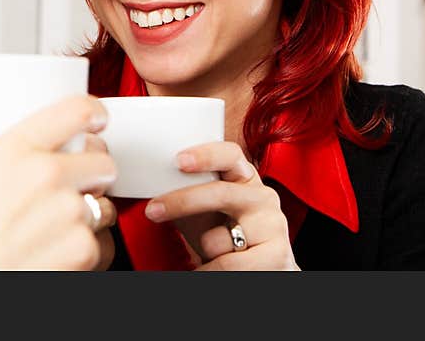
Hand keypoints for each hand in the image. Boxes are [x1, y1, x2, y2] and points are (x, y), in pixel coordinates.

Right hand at [0, 95, 116, 269]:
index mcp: (15, 151)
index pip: (76, 111)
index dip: (93, 112)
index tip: (95, 119)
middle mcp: (47, 177)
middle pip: (100, 160)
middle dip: (93, 170)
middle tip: (75, 181)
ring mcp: (68, 215)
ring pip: (104, 204)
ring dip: (93, 211)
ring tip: (64, 221)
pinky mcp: (81, 252)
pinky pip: (102, 243)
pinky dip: (89, 248)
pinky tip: (64, 250)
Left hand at [144, 141, 298, 270]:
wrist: (261, 267)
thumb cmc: (224, 231)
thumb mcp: (205, 208)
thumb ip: (187, 190)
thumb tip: (147, 179)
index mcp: (244, 176)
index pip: (230, 154)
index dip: (206, 155)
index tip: (179, 160)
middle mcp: (263, 196)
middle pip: (220, 192)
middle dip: (182, 201)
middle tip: (152, 211)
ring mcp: (273, 225)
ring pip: (220, 238)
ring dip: (205, 247)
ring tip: (210, 250)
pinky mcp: (278, 254)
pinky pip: (229, 264)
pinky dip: (210, 269)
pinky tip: (208, 267)